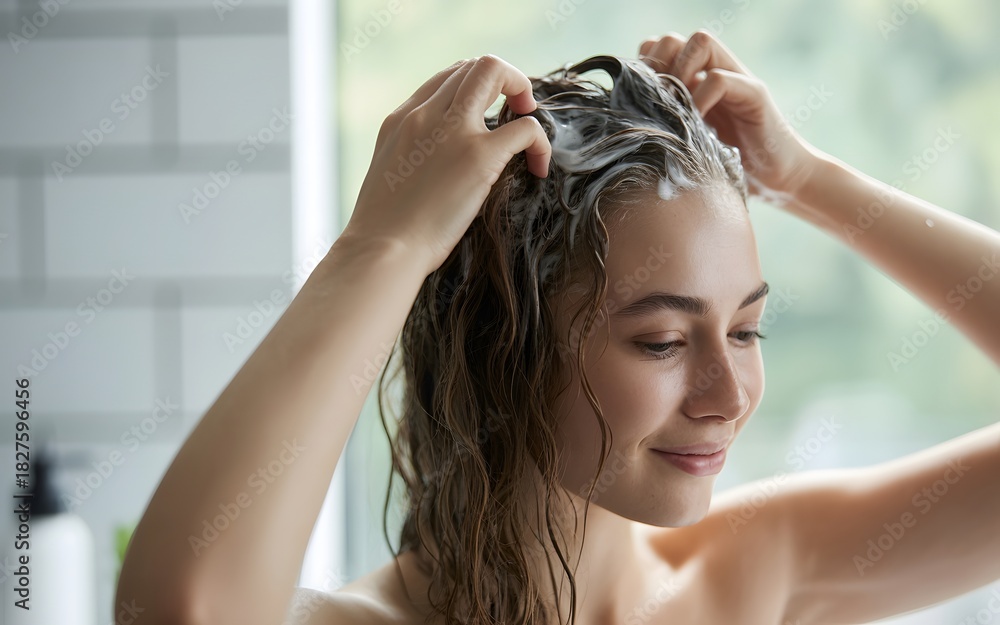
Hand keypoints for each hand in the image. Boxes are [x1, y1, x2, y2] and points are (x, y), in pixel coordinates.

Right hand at [341, 55, 550, 276]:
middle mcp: (426, 114)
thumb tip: (433, 169)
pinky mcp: (480, 156)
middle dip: (504, 80)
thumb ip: (410, 158)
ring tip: (527, 134)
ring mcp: (453, 130)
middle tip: (517, 111)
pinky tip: (537, 168)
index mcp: (402, 119)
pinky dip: (540, 144)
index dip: (475, 89)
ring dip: (522, 92)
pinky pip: (526, 128)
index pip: (445, 78)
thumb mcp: (388, 176)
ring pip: (495, 72)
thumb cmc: (383, 231)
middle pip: (473, 65)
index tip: (486, 114)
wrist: (381, 251)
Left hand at [638, 31, 823, 199]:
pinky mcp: (754, 94)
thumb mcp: (689, 144)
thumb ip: (667, 125)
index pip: (658, 48)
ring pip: (701, 42)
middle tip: (659, 103)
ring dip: (680, 72)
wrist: (779, 178)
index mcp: (694, 81)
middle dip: (658, 66)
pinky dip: (702, 99)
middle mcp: (714, 71)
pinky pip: (719, 78)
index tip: (641, 102)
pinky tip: (699, 126)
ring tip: (679, 108)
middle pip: (674, 38)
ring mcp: (736, 78)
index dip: (644, 69)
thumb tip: (624, 128)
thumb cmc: (730, 167)